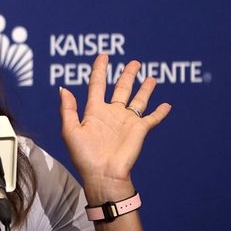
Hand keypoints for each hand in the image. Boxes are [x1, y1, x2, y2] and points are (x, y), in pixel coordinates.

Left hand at [58, 54, 170, 200]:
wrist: (103, 175)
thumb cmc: (84, 156)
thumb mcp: (70, 131)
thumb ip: (68, 109)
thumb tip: (63, 88)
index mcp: (94, 111)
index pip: (97, 84)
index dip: (99, 69)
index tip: (104, 55)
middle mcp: (112, 113)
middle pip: (121, 88)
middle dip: (127, 75)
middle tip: (134, 62)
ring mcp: (127, 121)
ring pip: (138, 99)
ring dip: (145, 88)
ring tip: (151, 77)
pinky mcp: (140, 130)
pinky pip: (152, 118)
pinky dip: (160, 111)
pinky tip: (167, 104)